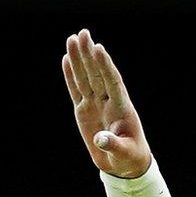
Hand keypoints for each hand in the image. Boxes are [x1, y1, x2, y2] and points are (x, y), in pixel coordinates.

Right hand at [62, 29, 152, 178]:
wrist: (124, 163)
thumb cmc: (129, 157)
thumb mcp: (124, 153)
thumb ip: (113, 144)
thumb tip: (101, 139)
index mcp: (121, 108)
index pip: (112, 82)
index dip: (105, 66)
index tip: (99, 49)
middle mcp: (108, 102)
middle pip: (97, 74)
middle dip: (89, 54)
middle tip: (83, 33)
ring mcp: (95, 104)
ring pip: (85, 78)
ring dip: (79, 59)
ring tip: (72, 38)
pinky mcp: (84, 110)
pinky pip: (76, 89)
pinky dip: (71, 75)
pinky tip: (66, 59)